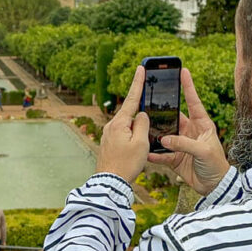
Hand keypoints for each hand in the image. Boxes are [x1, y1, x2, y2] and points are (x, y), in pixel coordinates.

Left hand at [96, 66, 149, 183]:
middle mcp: (111, 125)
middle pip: (131, 116)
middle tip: (143, 137)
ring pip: (128, 128)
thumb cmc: (126, 164)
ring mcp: (108, 135)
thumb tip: (142, 115)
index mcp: (119, 122)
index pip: (132, 98)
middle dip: (141, 123)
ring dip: (137, 136)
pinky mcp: (108, 143)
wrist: (109, 182)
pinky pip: (123, 137)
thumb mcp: (141, 143)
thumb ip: (143, 124)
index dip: (138, 82)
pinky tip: (133, 153)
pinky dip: (131, 142)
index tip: (141, 68)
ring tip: (137, 153)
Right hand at [148, 68, 229, 195]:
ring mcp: (181, 144)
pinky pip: (161, 153)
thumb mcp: (203, 151)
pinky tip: (146, 152)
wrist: (215, 187)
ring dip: (155, 133)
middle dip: (162, 111)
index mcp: (202, 124)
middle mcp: (190, 131)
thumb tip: (164, 139)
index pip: (194, 102)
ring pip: (164, 134)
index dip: (188, 86)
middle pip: (173, 117)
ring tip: (143, 128)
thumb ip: (183, 143)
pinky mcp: (175, 158)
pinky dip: (154, 153)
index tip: (183, 71)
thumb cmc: (216, 165)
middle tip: (150, 102)